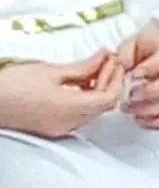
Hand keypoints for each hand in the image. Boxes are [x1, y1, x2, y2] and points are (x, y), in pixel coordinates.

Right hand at [0, 51, 123, 138]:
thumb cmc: (14, 85)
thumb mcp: (52, 71)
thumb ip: (83, 67)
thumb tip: (104, 58)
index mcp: (69, 110)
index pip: (108, 100)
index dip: (116, 79)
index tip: (114, 60)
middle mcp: (68, 124)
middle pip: (103, 106)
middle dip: (110, 81)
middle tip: (107, 60)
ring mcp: (60, 129)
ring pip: (92, 111)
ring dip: (99, 89)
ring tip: (94, 67)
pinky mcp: (53, 127)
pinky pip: (79, 114)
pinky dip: (86, 97)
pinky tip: (80, 81)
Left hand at [116, 22, 158, 130]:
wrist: (153, 54)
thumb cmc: (142, 49)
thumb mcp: (131, 43)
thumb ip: (125, 52)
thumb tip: (123, 65)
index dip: (150, 67)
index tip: (133, 74)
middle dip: (151, 91)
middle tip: (131, 95)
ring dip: (150, 109)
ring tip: (130, 108)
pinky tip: (141, 119)